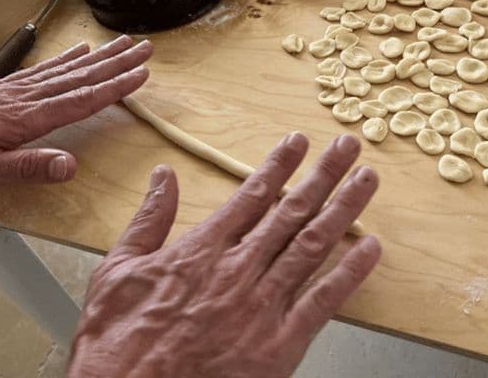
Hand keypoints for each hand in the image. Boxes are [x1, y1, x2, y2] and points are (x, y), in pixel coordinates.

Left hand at [0, 35, 150, 190]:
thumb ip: (25, 167)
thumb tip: (71, 166)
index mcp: (23, 120)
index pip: (81, 101)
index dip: (114, 88)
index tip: (142, 74)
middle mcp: (23, 99)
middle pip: (80, 78)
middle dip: (116, 64)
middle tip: (145, 48)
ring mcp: (11, 92)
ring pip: (65, 71)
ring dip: (99, 58)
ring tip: (122, 45)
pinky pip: (42, 71)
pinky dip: (65, 60)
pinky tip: (77, 53)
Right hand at [68, 133, 380, 377]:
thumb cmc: (119, 344)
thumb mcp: (117, 269)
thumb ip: (149, 218)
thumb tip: (164, 177)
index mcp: (203, 249)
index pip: (252, 194)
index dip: (280, 164)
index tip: (299, 142)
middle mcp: (239, 269)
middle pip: (292, 210)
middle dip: (324, 174)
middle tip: (347, 148)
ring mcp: (262, 305)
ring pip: (313, 245)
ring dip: (344, 209)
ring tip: (366, 181)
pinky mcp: (279, 345)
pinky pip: (323, 301)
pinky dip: (350, 272)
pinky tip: (370, 249)